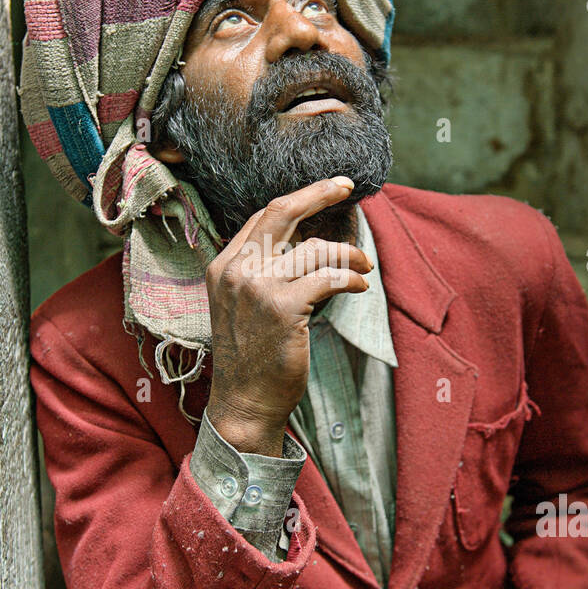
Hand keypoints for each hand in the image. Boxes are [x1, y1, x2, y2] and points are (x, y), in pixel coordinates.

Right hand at [204, 177, 372, 455]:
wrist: (245, 403)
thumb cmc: (252, 357)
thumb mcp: (243, 305)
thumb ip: (262, 271)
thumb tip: (306, 243)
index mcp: (224, 266)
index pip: (263, 216)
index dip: (299, 198)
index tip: (327, 188)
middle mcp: (236, 271)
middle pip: (282, 212)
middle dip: (320, 193)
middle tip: (348, 186)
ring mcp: (257, 288)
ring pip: (314, 248)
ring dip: (348, 254)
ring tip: (363, 266)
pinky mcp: (282, 307)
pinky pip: (328, 277)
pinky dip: (350, 279)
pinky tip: (359, 286)